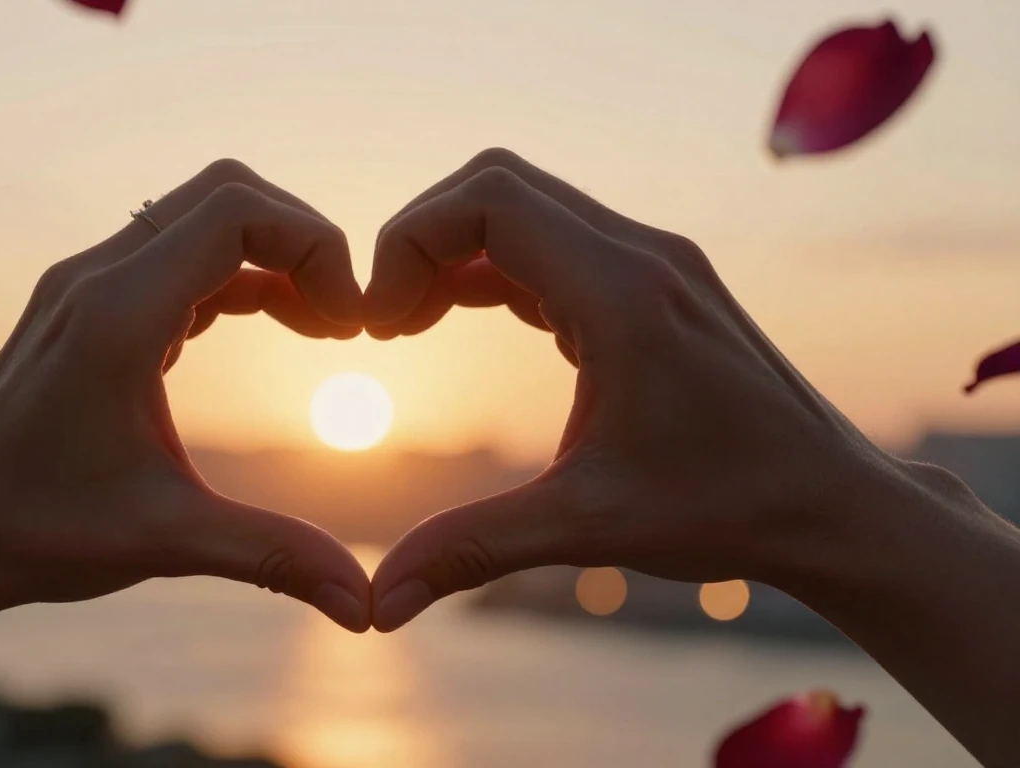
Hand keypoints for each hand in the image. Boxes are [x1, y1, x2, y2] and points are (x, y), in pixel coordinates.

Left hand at [0, 160, 371, 697]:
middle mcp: (96, 278)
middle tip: (345, 319)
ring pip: (201, 218)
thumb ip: (273, 557)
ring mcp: (85, 286)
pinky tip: (276, 326)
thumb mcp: (166, 540)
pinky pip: (179, 256)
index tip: (352, 323)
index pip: (236, 211)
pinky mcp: (86, 306)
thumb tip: (365, 606)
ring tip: (325, 328)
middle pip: (225, 193)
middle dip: (302, 241)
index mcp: (116, 315)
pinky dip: (238, 278)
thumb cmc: (35, 533)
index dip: (315, 247)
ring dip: (273, 258)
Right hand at [363, 147, 906, 628]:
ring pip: (525, 207)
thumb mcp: (588, 528)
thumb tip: (379, 602)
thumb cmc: (727, 511)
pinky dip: (496, 268)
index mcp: (622, 294)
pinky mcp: (655, 284)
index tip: (378, 323)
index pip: (489, 200)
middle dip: (422, 238)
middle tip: (385, 321)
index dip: (409, 241)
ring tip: (408, 323)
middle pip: (497, 184)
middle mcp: (641, 255)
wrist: (832, 504)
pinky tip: (464, 319)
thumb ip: (474, 551)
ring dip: (456, 251)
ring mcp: (653, 263)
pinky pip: (555, 243)